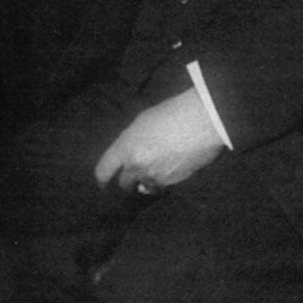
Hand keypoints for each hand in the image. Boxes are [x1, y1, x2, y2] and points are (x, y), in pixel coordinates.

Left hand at [94, 89, 224, 194]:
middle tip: (131, 177)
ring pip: (144, 187)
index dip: (101, 179)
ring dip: (145, 183)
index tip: (102, 184)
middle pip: (123, 184)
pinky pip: (162, 186)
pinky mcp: (173, 183)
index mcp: (125, 148)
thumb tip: (131, 160)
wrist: (201, 122)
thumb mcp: (142, 124)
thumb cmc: (170, 114)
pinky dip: (163, 180)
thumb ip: (131, 144)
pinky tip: (171, 166)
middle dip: (127, 182)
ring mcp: (155, 177)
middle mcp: (137, 166)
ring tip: (154, 170)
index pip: (103, 171)